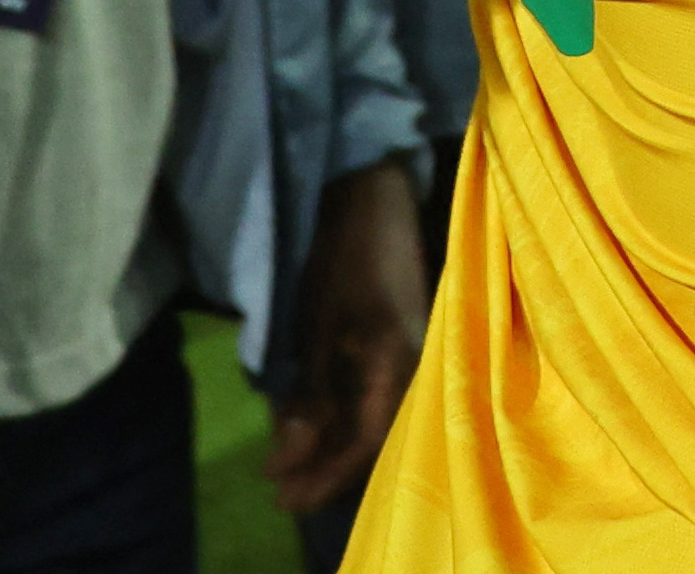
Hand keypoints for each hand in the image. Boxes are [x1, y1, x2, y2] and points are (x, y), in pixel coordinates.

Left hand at [265, 160, 428, 515]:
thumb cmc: (344, 257)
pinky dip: (344, 414)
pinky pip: (376, 395)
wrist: (376, 195)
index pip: (362, 442)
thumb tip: (290, 456)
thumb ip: (310, 392)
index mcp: (394, 364)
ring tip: (290, 461)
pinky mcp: (404, 340)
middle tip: (281, 490)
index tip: (281, 497)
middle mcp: (413, 367)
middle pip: (371, 437)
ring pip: (373, 417)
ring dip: (332, 442)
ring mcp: (412, 353)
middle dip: (324, 467)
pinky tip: (317, 419)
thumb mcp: (318, 326)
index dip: (322, 475)